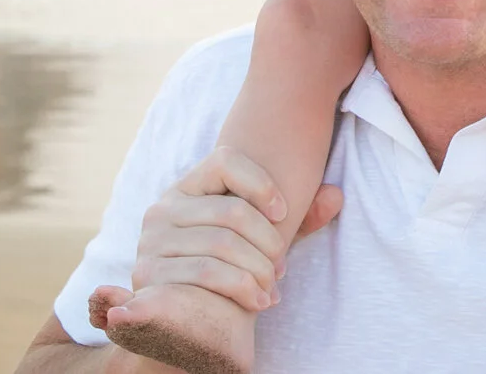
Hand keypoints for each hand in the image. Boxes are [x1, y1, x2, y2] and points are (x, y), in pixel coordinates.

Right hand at [86, 146, 345, 329]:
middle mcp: (162, 209)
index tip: (283, 213)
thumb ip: (298, 219)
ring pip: (221, 245)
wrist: (186, 325)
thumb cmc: (230, 272)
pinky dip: (241, 288)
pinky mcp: (148, 274)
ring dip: (259, 271)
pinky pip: (204, 273)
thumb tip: (337, 195)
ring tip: (272, 288)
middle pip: (231, 212)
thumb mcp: (262, 242)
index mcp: (188, 188)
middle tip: (282, 267)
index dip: (261, 184)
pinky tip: (259, 301)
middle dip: (268, 243)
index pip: (225, 161)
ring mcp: (151, 241)